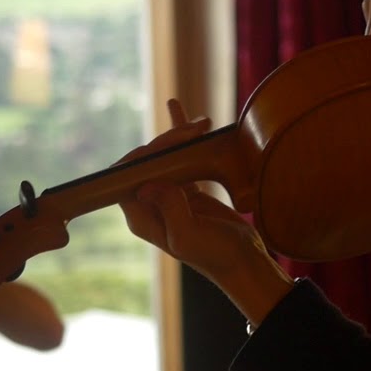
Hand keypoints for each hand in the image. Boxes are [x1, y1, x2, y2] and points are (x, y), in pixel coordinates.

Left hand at [120, 99, 291, 322]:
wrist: (243, 260)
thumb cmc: (216, 254)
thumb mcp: (189, 236)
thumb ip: (169, 209)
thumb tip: (148, 185)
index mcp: (142, 217)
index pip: (127, 177)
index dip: (142, 155)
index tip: (169, 143)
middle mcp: (149, 204)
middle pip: (146, 162)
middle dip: (167, 142)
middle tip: (195, 132)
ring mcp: (167, 195)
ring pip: (163, 157)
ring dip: (177, 137)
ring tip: (200, 124)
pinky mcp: (186, 189)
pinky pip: (180, 158)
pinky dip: (180, 138)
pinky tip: (177, 110)